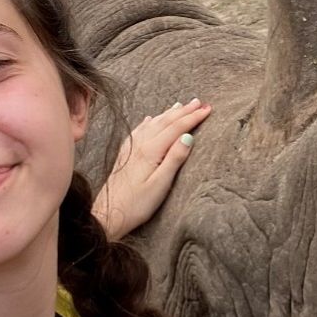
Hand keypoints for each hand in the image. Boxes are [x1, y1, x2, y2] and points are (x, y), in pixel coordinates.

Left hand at [92, 98, 211, 239]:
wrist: (107, 214)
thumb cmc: (136, 204)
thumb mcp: (160, 185)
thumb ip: (175, 159)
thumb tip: (188, 137)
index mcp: (151, 150)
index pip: (177, 128)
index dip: (193, 117)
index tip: (208, 109)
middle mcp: (140, 144)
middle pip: (166, 121)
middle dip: (184, 111)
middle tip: (200, 102)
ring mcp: (131, 148)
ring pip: (154, 123)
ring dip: (169, 113)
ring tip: (181, 105)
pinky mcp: (126, 154)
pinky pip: (140, 130)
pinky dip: (150, 121)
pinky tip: (150, 119)